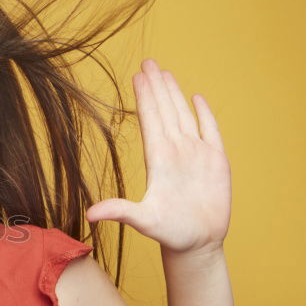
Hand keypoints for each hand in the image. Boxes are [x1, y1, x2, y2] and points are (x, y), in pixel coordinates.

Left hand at [85, 58, 230, 254]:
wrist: (196, 244)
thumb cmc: (169, 234)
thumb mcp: (143, 221)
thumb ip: (119, 211)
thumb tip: (90, 213)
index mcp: (158, 160)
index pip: (150, 120)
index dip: (145, 97)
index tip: (137, 75)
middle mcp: (175, 152)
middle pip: (164, 111)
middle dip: (156, 86)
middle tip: (148, 62)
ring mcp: (196, 154)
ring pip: (184, 115)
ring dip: (174, 94)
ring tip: (165, 72)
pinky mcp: (216, 162)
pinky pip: (210, 131)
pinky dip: (205, 114)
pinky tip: (197, 98)